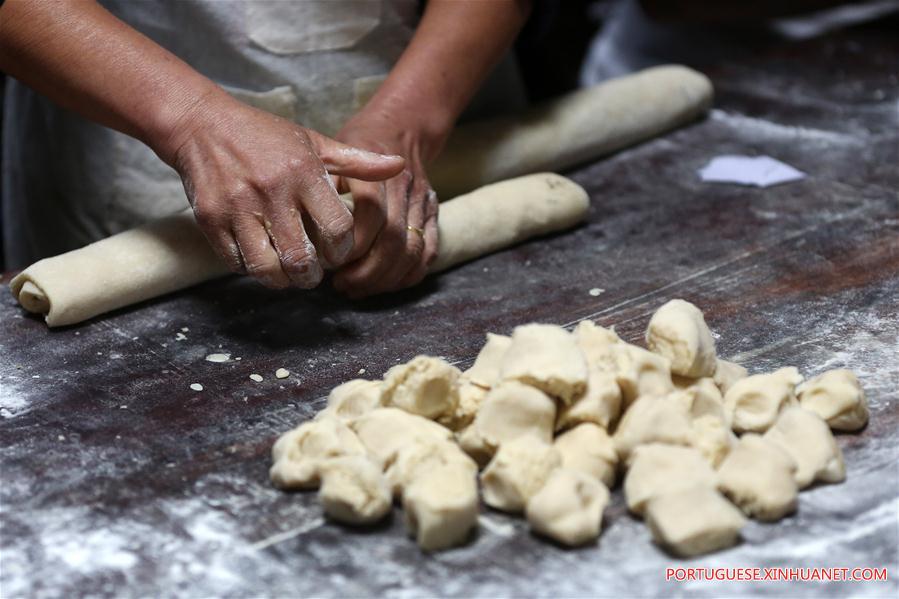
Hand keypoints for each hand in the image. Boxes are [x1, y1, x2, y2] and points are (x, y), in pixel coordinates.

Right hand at [165, 92, 404, 288]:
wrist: (201, 124)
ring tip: (290, 274)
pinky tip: (262, 259)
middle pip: (302, 258)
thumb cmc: (265, 136)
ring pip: (267, 268)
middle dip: (313, 276)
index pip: (337, 228)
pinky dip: (252, 269)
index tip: (338, 252)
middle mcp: (271, 191)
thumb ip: (357, 162)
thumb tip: (400, 166)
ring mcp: (238, 207)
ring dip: (283, 280)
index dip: (342, 251)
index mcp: (303, 172)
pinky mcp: (210, 220)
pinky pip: (236, 262)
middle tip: (314, 273)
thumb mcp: (314, 142)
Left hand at [330, 113, 441, 297]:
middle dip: (367, 271)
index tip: (330, 262)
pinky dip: (407, 275)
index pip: (372, 216)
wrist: (402, 127)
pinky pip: (427, 253)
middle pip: (394, 240)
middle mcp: (406, 186)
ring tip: (357, 288)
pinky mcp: (434, 215)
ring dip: (384, 279)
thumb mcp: (334, 152)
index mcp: (379, 171)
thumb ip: (322, 185)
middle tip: (341, 285)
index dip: (352, 245)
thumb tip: (303, 227)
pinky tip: (383, 284)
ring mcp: (424, 202)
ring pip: (412, 252)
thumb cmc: (358, 144)